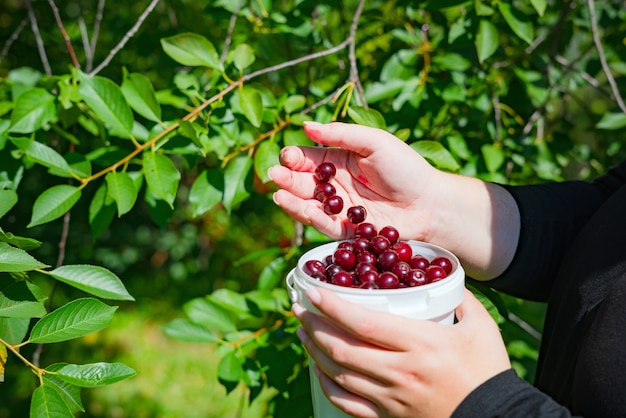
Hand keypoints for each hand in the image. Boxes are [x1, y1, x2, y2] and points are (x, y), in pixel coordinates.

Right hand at [269, 121, 519, 278]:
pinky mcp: (345, 230)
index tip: (288, 156)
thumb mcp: (374, 141)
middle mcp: (335, 185)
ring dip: (290, 198)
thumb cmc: (406, 168)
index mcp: (339, 160)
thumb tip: (305, 125)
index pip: (308, 158)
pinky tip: (293, 206)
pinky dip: (307, 215)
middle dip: (286, 178)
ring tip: (277, 192)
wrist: (430, 203)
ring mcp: (339, 208)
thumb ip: (341, 134)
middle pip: (303, 182)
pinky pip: (322, 223)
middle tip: (274, 175)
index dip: (295, 157)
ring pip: (307, 203)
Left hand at [292, 287, 510, 417]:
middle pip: (342, 347)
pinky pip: (347, 403)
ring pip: (338, 374)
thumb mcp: (481, 328)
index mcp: (421, 344)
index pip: (363, 321)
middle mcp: (400, 371)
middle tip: (300, 308)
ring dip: (314, 351)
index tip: (313, 291)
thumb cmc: (488, 372)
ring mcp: (391, 398)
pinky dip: (326, 385)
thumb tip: (440, 274)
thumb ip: (460, 297)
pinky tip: (318, 369)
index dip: (332, 306)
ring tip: (303, 333)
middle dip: (313, 325)